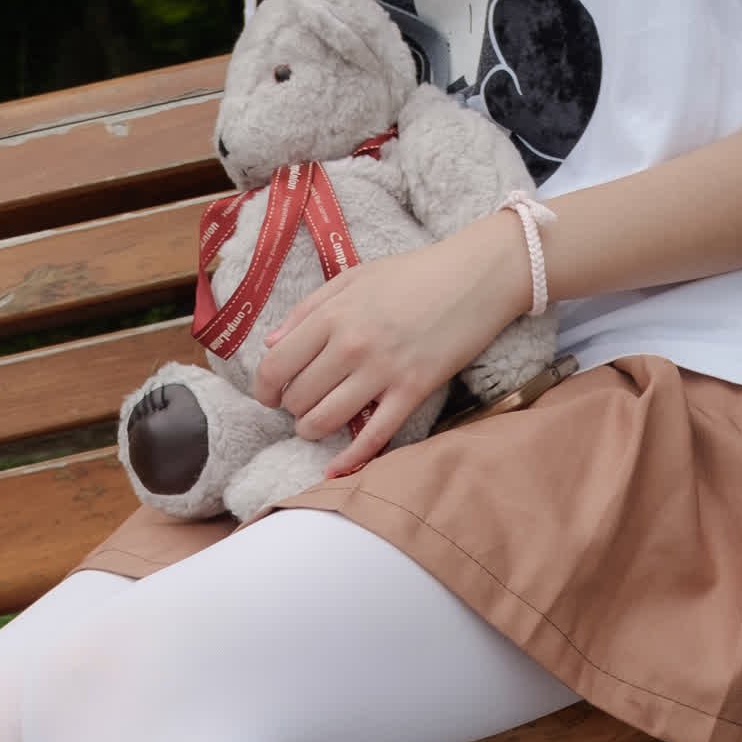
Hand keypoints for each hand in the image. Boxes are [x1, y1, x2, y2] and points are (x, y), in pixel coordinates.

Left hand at [254, 218, 531, 472]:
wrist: (476, 275)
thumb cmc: (414, 272)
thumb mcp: (354, 277)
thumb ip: (308, 310)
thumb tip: (270, 344)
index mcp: (333, 314)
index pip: (276, 365)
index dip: (265, 388)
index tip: (269, 395)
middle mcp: (351, 345)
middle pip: (298, 397)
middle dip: (292, 408)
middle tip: (301, 405)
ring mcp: (383, 371)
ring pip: (325, 420)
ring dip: (312, 430)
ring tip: (316, 425)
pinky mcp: (413, 391)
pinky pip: (373, 436)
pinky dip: (349, 458)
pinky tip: (335, 469)